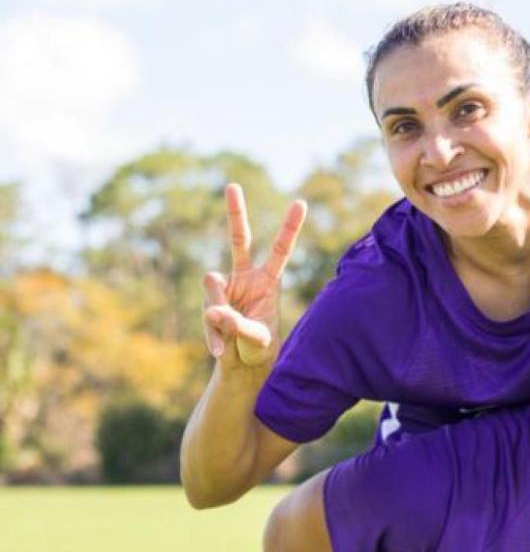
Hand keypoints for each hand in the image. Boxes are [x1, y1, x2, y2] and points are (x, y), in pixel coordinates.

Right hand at [203, 184, 306, 367]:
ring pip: (213, 288)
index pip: (280, 250)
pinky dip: (212, 335)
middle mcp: (245, 278)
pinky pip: (206, 314)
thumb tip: (213, 308)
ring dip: (219, 313)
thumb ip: (237, 324)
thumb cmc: (259, 348)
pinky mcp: (209, 303)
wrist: (242, 365)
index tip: (300, 203)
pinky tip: (219, 350)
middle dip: (235, 213)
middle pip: (239, 239)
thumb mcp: (256, 339)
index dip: (289, 228)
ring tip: (229, 337)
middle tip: (233, 186)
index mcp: (268, 281)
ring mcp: (225, 288)